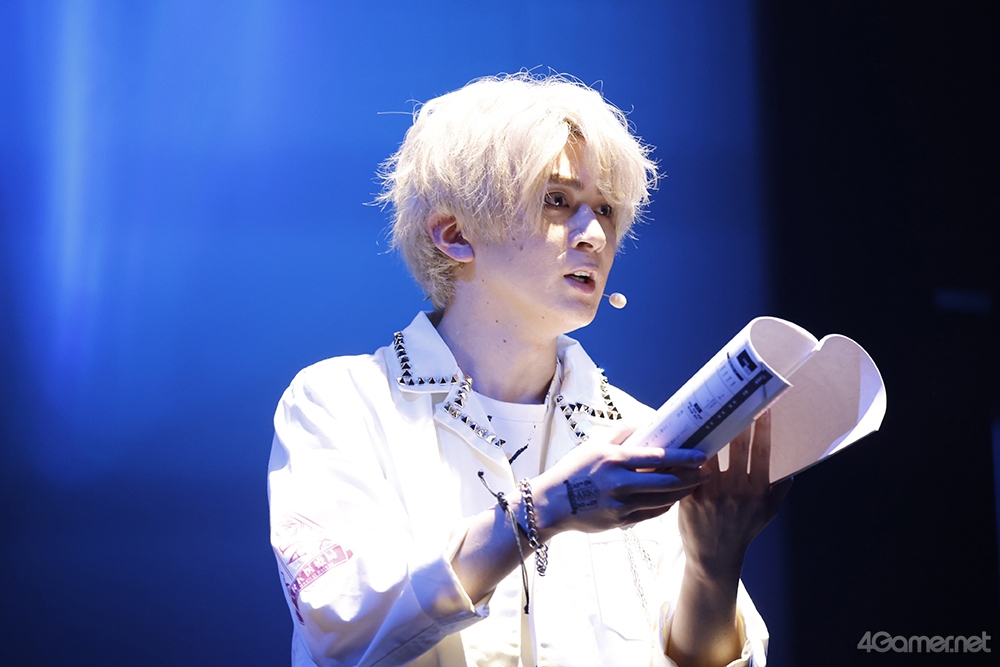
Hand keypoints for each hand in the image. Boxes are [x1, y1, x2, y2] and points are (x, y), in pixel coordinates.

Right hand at [532, 429, 710, 539]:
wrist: (553, 503)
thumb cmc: (574, 470)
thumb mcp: (594, 445)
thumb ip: (622, 433)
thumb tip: (648, 423)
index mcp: (615, 460)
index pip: (658, 457)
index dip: (683, 457)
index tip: (701, 455)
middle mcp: (621, 483)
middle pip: (667, 481)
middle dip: (691, 477)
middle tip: (706, 472)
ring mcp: (622, 504)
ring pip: (663, 499)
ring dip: (683, 492)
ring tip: (695, 484)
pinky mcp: (621, 521)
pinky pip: (652, 513)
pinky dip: (666, 505)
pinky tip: (674, 498)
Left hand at [678, 410, 792, 577]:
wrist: (714, 557)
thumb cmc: (742, 532)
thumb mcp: (767, 514)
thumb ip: (778, 492)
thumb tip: (790, 473)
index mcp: (757, 491)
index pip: (762, 453)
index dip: (763, 429)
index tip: (763, 409)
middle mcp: (736, 490)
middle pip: (737, 447)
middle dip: (737, 421)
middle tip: (734, 399)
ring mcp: (711, 493)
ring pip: (710, 453)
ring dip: (709, 431)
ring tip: (707, 409)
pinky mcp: (690, 496)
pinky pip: (688, 469)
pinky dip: (686, 453)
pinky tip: (684, 434)